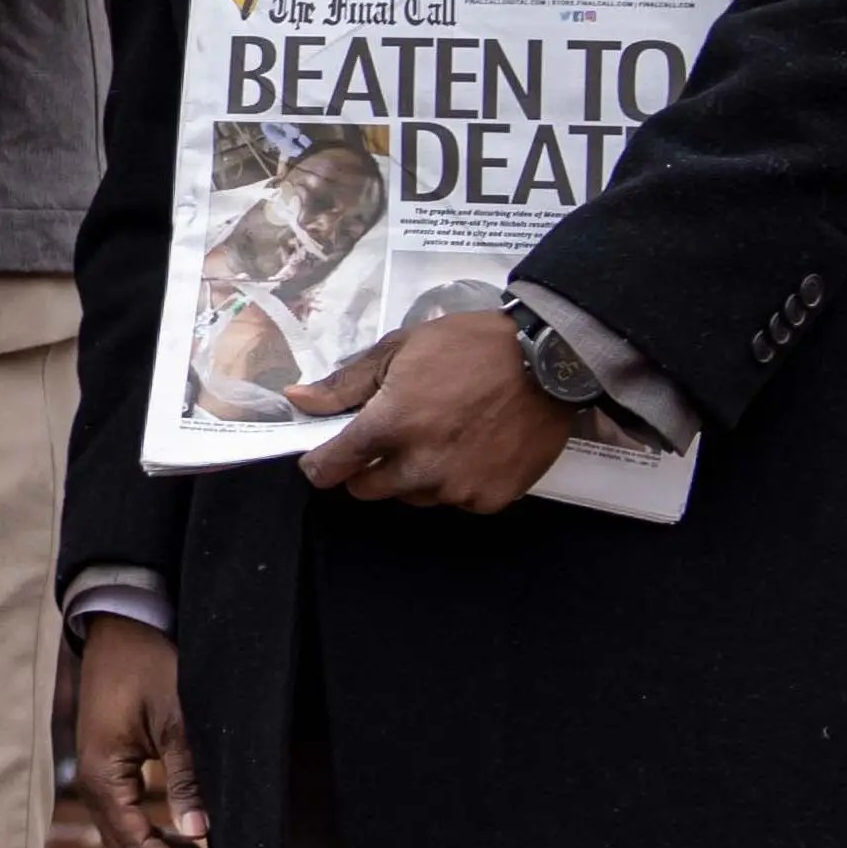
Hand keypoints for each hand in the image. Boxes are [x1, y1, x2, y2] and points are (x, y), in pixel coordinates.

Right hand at [71, 618, 207, 847]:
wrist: (119, 625)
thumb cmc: (148, 662)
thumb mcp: (176, 716)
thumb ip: (187, 775)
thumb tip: (200, 833)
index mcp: (102, 777)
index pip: (138, 847)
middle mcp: (92, 784)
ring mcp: (96, 778)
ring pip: (127, 842)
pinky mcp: (108, 769)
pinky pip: (129, 820)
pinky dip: (158, 840)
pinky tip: (189, 844)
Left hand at [291, 311, 570, 514]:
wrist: (549, 361)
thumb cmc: (470, 347)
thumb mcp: (401, 349)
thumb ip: (346, 384)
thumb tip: (297, 400)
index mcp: (388, 426)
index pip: (329, 469)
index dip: (321, 462)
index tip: (329, 452)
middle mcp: (418, 467)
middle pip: (366, 490)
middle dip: (369, 467)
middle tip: (396, 433)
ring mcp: (455, 488)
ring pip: (412, 496)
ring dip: (414, 475)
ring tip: (443, 434)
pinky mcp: (489, 500)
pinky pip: (456, 501)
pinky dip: (456, 481)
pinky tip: (474, 448)